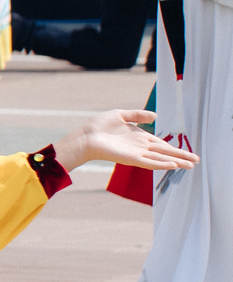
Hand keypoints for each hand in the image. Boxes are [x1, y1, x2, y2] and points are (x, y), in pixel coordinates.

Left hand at [54, 108, 196, 174]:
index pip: (162, 144)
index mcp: (140, 138)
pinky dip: (162, 164)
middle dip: (181, 156)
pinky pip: (150, 162)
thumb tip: (155, 116)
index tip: (188, 153)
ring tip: (190, 165)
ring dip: (176, 161)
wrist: (86, 136)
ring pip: (161, 158)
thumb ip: (138, 115)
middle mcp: (141, 147)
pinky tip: (173, 165)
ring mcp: (137, 154)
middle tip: (196, 161)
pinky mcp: (131, 159)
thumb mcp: (121, 115)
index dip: (175, 148)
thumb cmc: (99, 126)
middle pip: (165, 153)